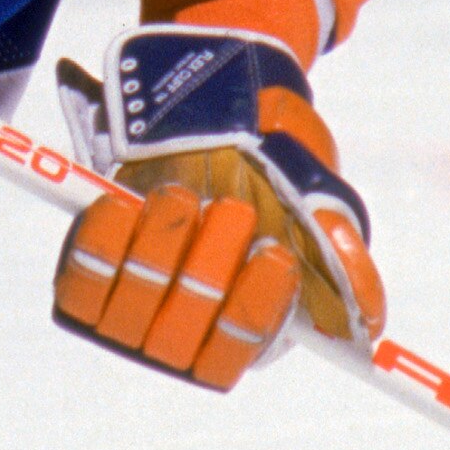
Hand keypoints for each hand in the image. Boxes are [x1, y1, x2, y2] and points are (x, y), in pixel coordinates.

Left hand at [52, 30, 382, 389]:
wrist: (207, 99)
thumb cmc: (270, 156)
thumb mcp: (314, 192)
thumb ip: (336, 252)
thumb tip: (368, 321)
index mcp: (246, 325)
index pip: (238, 349)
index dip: (252, 310)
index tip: (273, 254)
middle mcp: (183, 329)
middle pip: (183, 328)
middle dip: (209, 266)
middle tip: (230, 207)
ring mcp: (129, 306)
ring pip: (133, 302)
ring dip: (161, 241)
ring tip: (180, 190)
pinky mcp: (85, 277)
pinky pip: (81, 283)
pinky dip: (102, 242)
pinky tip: (119, 203)